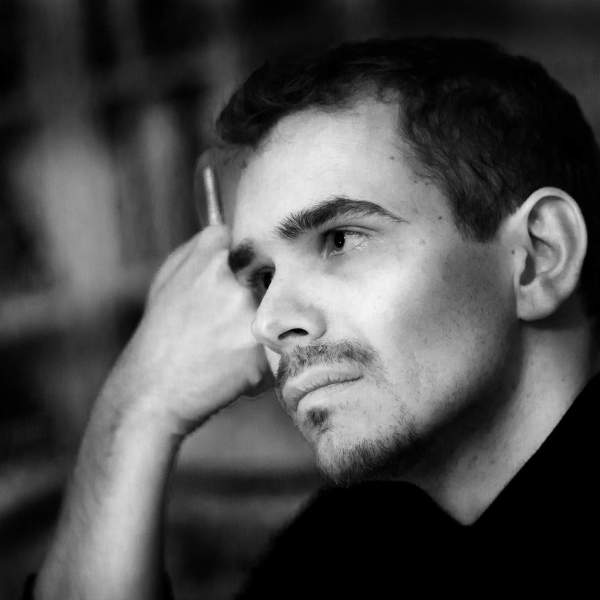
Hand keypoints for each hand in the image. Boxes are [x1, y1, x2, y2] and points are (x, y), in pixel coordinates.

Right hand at [103, 224, 272, 436]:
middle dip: (253, 300)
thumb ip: (198, 252)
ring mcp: (248, 316)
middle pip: (266, 280)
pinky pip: (275, 350)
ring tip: (225, 349)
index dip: (240, 262)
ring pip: (273, 318)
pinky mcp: (260, 351)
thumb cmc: (160, 336)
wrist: (153, 392)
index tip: (234, 279)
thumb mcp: (167, 281)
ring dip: (257, 333)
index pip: (244, 242)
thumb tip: (229, 236)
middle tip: (223, 325)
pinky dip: (259, 362)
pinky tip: (230, 368)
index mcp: (209, 258)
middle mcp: (233, 281)